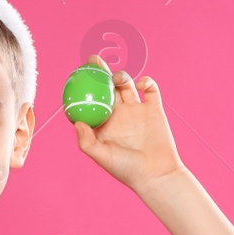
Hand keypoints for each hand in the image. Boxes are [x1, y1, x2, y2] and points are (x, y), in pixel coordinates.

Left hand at [71, 56, 186, 191]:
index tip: (76, 75)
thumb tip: (76, 122)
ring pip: (126, 84)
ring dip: (121, 76)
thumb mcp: (103, 157)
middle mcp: (118, 114)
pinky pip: (150, 89)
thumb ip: (87, 142)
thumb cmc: (128, 170)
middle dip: (99, 71)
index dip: (82, 87)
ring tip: (117, 79)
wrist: (158, 175)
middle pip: (106, 87)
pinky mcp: (154, 109)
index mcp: (103, 124)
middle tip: (93, 60)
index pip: (90, 100)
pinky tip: (141, 85)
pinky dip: (146, 81)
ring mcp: (136, 110)